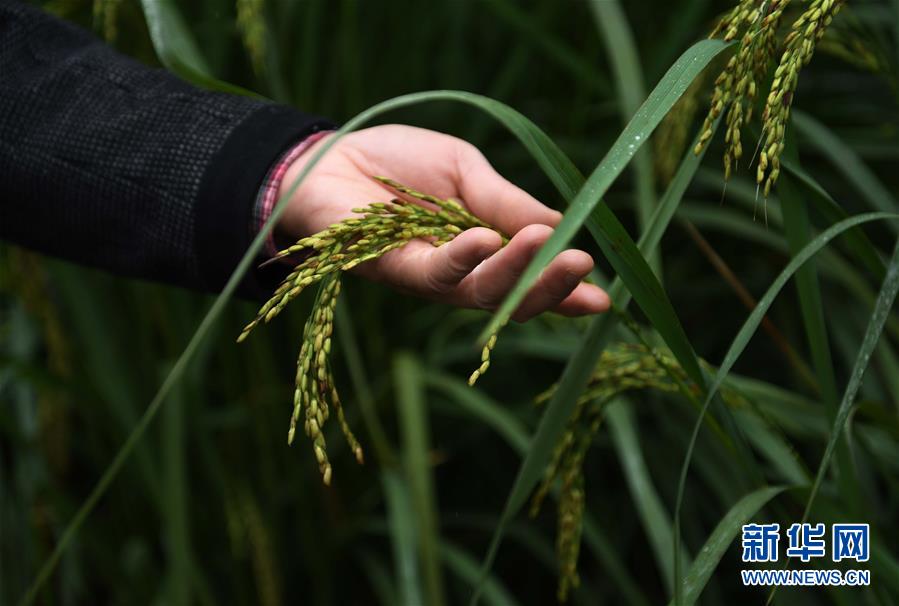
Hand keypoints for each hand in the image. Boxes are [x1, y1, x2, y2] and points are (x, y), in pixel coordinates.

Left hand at [277, 125, 609, 321]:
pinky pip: (434, 272)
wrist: (330, 156)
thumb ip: (505, 202)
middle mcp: (459, 273)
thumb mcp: (464, 171)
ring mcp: (427, 277)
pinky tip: (484, 240)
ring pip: (479, 291)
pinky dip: (463, 256)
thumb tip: (559, 226)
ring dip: (515, 272)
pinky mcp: (392, 269)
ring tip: (547, 247)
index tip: (601, 294)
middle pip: (511, 295)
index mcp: (483, 249)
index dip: (564, 290)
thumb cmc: (397, 163)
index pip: (529, 277)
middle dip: (550, 285)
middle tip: (584, 269)